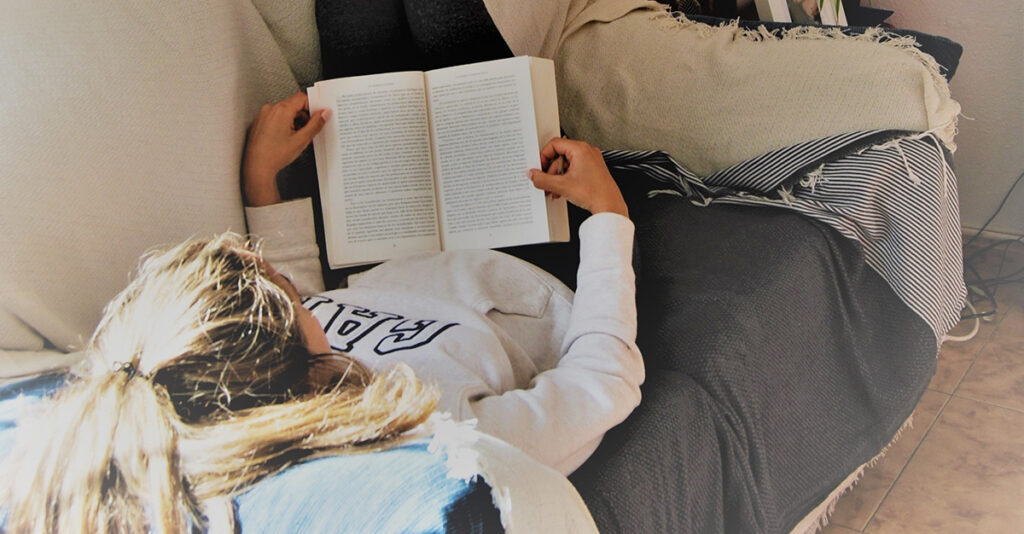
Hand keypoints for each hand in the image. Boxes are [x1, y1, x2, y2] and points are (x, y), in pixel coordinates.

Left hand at [243, 92, 329, 206]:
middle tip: (307, 131)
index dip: (312, 107)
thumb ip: (315, 124)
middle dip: (303, 117)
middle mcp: (270, 109)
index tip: (316, 116)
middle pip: (293, 105)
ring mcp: (263, 115)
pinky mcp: (259, 122)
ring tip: (295, 137)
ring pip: (285, 112)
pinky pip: (275, 117)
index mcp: (281, 110)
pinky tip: (285, 138)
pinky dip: (283, 124)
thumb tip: (324, 113)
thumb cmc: (274, 155)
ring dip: (294, 121)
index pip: (302, 98)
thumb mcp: (301, 140)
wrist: (257, 167)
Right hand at [528, 138, 627, 216]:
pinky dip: (566, 179)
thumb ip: (542, 179)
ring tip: (555, 190)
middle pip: (559, 155)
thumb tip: (533, 175)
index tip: (540, 168)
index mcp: (580, 149)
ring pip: (566, 164)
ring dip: (557, 177)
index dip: (544, 156)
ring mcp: (591, 161)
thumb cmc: (595, 193)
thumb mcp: (562, 186)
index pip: (554, 144)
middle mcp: (587, 152)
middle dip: (550, 171)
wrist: (610, 206)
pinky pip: (574, 170)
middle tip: (546, 182)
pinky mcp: (592, 170)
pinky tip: (562, 190)